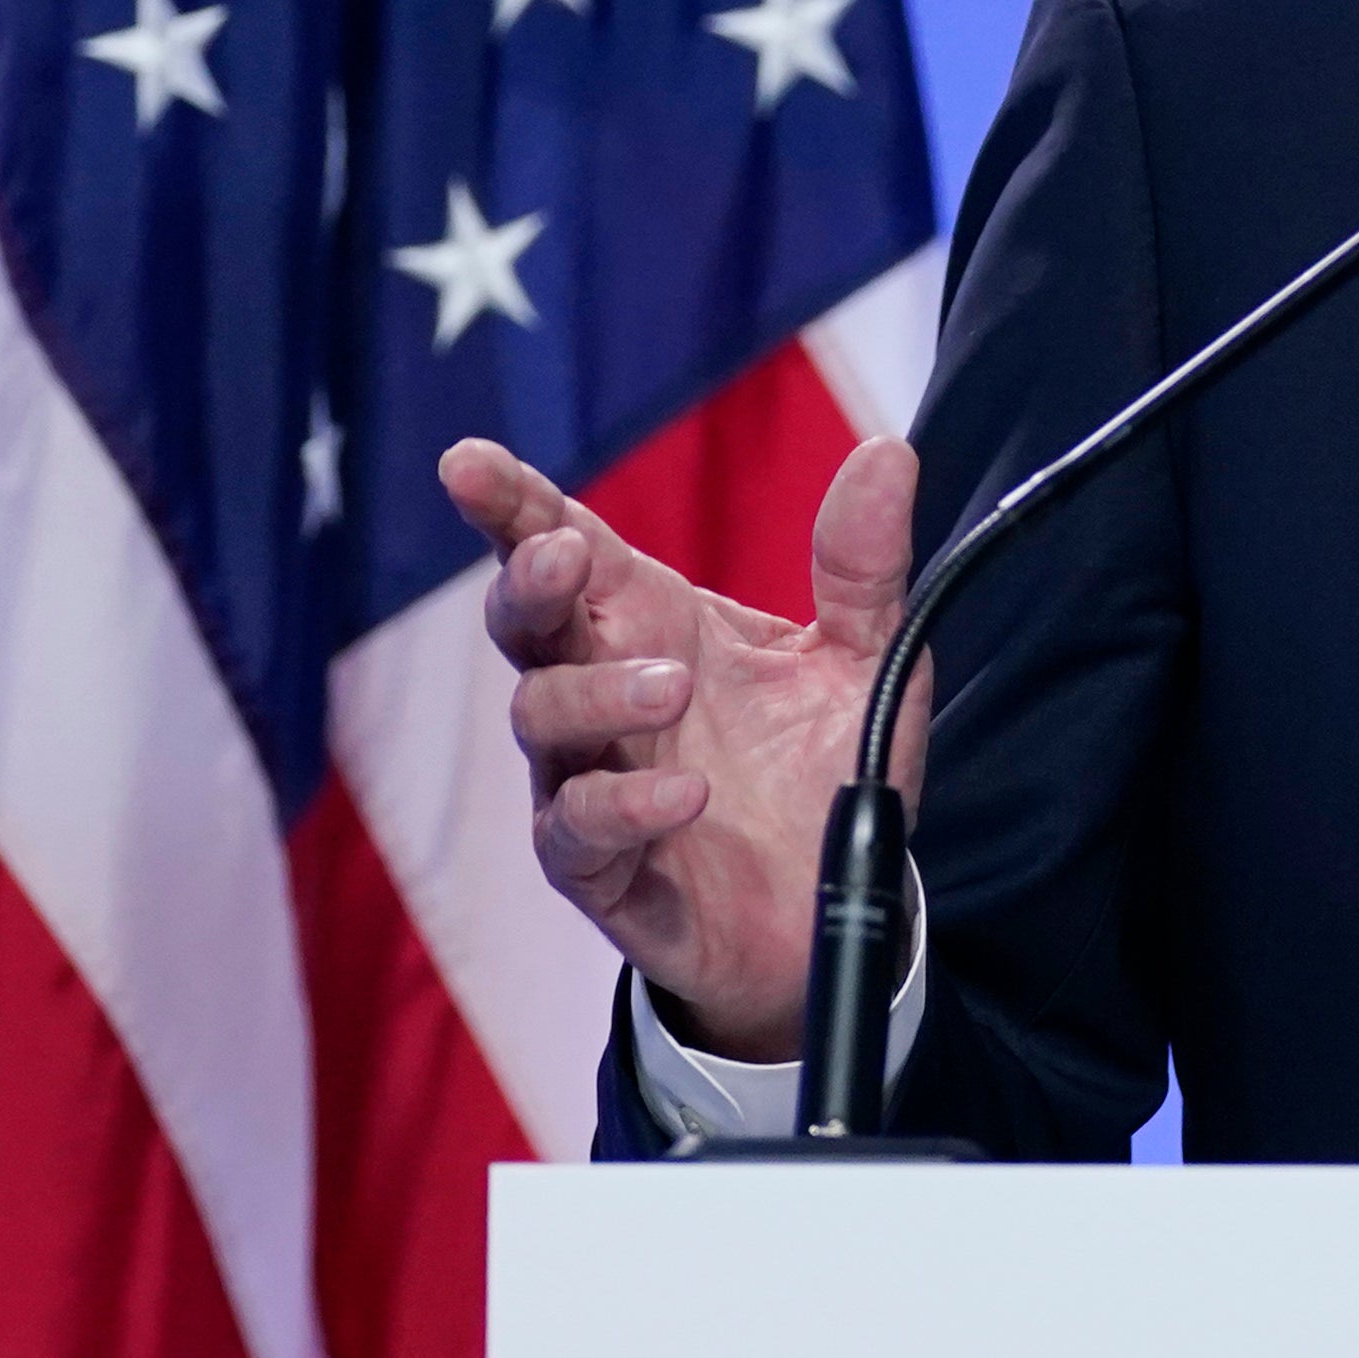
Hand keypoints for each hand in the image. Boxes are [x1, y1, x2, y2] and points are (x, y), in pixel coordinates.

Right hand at [438, 433, 928, 1060]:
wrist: (830, 903)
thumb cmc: (822, 770)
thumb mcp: (868, 661)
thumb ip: (866, 566)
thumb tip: (890, 454)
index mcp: (651, 624)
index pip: (565, 546)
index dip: (513, 504)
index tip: (468, 460)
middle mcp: (603, 693)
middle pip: (525, 623)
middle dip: (529, 582)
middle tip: (562, 556)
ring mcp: (589, 778)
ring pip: (542, 718)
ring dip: (599, 694)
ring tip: (674, 687)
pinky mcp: (598, 866)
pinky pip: (577, 828)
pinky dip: (624, 805)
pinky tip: (685, 796)